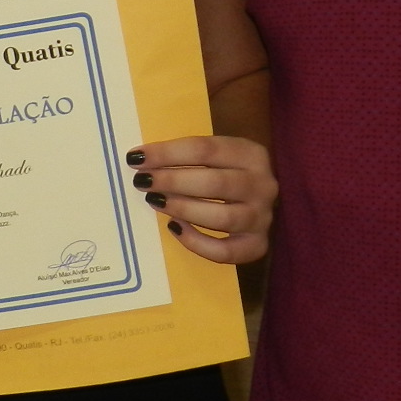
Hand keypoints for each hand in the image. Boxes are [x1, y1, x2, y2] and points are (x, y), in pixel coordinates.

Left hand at [126, 134, 275, 264]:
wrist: (257, 196)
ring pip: (223, 218)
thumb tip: (142, 160)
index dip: (168, 153)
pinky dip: (198, 243)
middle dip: (173, 181)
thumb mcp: (217, 153)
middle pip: (216, 183)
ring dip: (184, 209)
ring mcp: (262, 217)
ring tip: (156, 201)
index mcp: (251, 154)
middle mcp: (263, 185)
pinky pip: (227, 251)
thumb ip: (188, 155)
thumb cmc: (227, 170)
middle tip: (143, 181)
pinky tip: (175, 229)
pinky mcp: (257, 245)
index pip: (206, 149)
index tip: (137, 158)